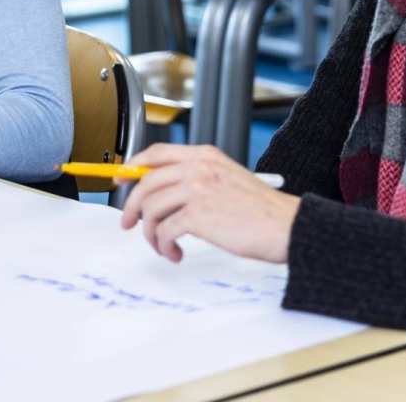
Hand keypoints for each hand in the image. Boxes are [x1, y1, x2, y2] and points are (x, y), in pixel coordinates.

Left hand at [119, 143, 299, 263]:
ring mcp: (197, 189)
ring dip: (151, 234)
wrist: (284, 226)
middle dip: (132, 206)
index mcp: (205, 155)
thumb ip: (196, 178)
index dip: (133, 166)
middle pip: (146, 182)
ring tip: (164, 246)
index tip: (120, 179)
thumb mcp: (226, 179)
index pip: (156, 153)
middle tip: (129, 224)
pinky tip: (176, 253)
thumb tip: (161, 191)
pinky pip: (164, 231)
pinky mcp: (198, 215)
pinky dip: (164, 246)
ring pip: (151, 208)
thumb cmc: (260, 210)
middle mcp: (198, 167)